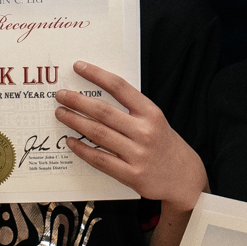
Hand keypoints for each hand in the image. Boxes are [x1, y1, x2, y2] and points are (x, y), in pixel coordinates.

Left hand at [52, 64, 206, 207]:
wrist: (185, 179)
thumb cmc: (166, 147)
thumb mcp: (157, 122)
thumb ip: (133, 111)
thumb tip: (100, 96)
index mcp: (151, 113)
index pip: (120, 87)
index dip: (97, 75)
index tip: (78, 66)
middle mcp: (145, 131)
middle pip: (103, 111)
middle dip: (77, 101)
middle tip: (61, 95)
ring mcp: (137, 154)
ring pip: (98, 133)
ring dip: (75, 122)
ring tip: (61, 114)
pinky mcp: (131, 174)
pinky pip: (100, 159)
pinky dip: (82, 149)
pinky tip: (71, 141)